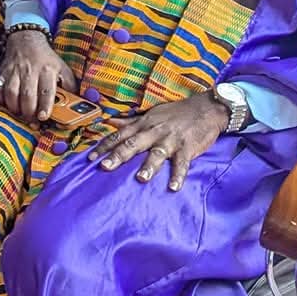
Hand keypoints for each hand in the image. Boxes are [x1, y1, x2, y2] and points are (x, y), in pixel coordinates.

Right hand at [0, 27, 76, 122]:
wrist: (26, 39)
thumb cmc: (46, 58)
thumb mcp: (62, 67)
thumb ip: (70, 85)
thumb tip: (76, 102)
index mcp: (47, 70)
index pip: (46, 91)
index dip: (44, 106)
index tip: (43, 117)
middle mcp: (30, 71)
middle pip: (27, 95)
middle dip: (29, 111)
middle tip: (31, 120)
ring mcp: (14, 72)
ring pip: (11, 93)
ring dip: (14, 107)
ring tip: (20, 114)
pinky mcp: (2, 72)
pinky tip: (5, 103)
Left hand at [93, 94, 229, 190]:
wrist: (206, 108)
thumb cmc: (176, 112)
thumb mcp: (151, 114)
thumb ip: (131, 121)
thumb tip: (111, 121)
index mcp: (144, 124)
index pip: (119, 135)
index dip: (104, 146)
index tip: (90, 158)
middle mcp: (154, 131)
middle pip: (133, 144)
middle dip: (119, 155)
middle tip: (105, 167)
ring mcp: (171, 140)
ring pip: (157, 153)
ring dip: (149, 166)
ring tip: (141, 178)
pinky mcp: (188, 148)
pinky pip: (182, 163)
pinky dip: (179, 175)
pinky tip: (174, 187)